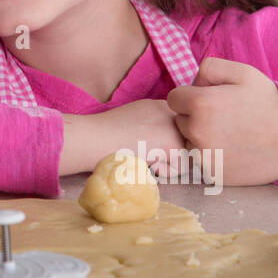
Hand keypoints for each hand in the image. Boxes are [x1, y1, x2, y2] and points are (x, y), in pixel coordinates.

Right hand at [60, 99, 187, 175]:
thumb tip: (163, 147)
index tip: (144, 148)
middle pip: (184, 142)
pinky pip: (180, 167)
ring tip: (146, 158)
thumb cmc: (104, 135)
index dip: (164, 145)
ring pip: (184, 155)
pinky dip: (165, 172)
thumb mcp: (131, 122)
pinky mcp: (173, 142)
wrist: (93, 138)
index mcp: (158, 105)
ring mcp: (173, 125)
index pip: (176, 130)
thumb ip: (151, 128)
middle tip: (147, 156)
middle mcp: (169, 111)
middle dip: (169, 154)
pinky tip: (147, 163)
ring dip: (167, 163)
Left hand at [166, 56, 277, 184]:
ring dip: (200, 137)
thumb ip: (208, 68)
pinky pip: (200, 161)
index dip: (191, 96)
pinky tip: (232, 149)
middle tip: (224, 117)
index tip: (211, 99)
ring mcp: (204, 157)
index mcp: (200, 104)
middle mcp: (197, 132)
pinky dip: (211, 155)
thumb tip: (191, 83)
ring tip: (229, 133)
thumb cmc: (269, 103)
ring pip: (188, 142)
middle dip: (194, 116)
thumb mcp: (242, 72)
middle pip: (179, 120)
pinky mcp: (212, 175)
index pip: (174, 98)